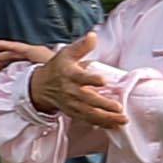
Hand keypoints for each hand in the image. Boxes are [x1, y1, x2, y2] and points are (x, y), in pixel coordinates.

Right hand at [0, 35, 120, 125]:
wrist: (41, 86)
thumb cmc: (58, 67)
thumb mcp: (67, 53)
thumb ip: (82, 46)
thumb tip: (93, 35)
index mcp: (70, 75)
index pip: (81, 78)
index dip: (91, 79)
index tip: (103, 81)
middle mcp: (71, 91)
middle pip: (88, 99)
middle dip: (103, 104)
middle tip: (119, 107)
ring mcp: (72, 104)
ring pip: (90, 113)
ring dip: (106, 118)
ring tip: (122, 120)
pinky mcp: (74, 112)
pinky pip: (88, 120)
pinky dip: (102, 124)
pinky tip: (115, 126)